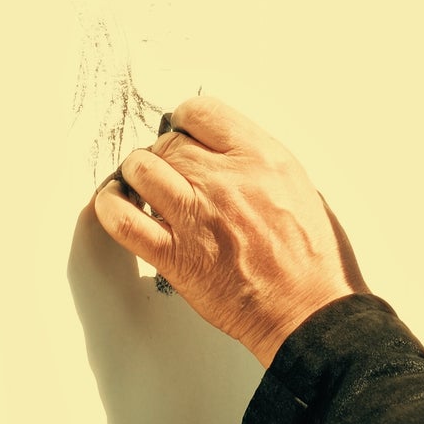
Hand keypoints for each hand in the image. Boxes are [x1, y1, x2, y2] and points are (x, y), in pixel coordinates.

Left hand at [91, 97, 365, 366]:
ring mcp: (196, 217)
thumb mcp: (298, 185)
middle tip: (169, 166)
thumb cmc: (311, 258)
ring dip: (136, 173)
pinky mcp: (175, 256)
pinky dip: (111, 206)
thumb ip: (256, 160)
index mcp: (260, 158)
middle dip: (164, 151)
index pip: (202, 111)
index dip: (186, 120)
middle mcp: (225, 181)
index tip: (183, 131)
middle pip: (169, 142)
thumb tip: (222, 148)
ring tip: (141, 182)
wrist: (308, 311)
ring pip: (141, 169)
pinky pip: (124, 221)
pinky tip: (115, 203)